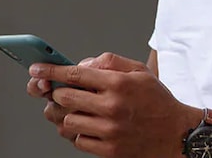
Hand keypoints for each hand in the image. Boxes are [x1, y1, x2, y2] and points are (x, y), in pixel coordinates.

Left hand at [29, 53, 199, 157]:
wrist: (175, 133)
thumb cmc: (156, 100)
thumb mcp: (140, 72)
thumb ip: (110, 62)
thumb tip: (81, 64)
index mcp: (119, 83)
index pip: (75, 73)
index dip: (51, 70)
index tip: (36, 69)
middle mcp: (112, 106)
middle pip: (64, 97)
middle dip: (58, 93)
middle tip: (64, 92)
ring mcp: (109, 130)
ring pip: (66, 121)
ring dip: (67, 115)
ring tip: (79, 110)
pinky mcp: (108, 150)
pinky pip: (77, 140)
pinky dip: (78, 133)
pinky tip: (90, 126)